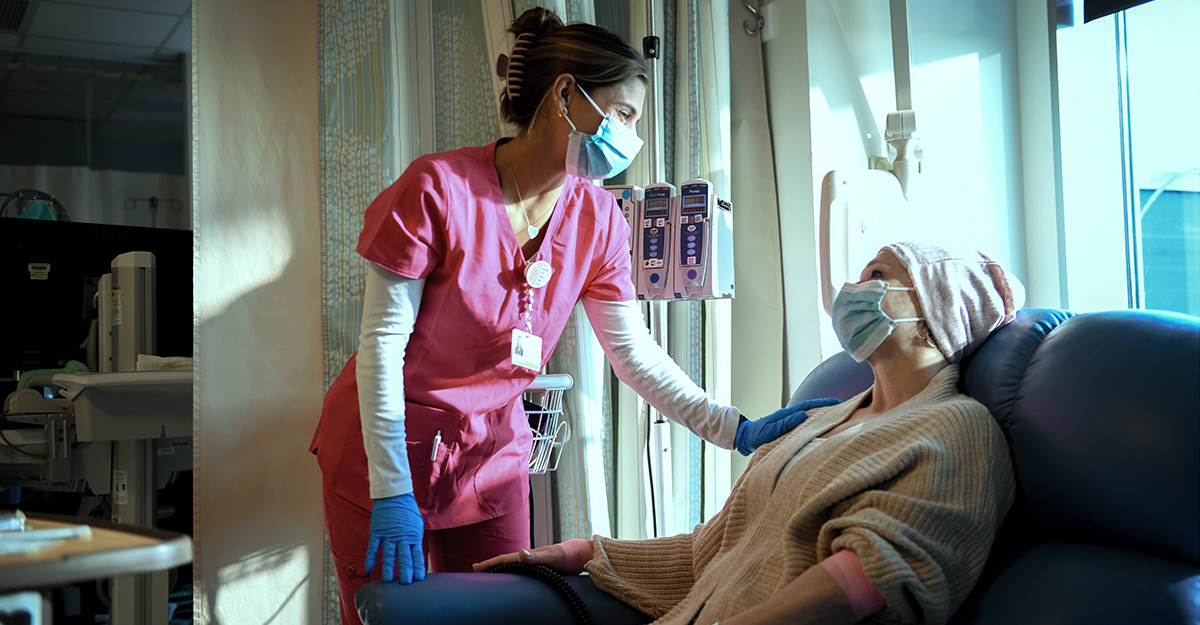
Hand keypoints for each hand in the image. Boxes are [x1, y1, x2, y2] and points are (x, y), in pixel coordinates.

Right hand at [364, 492, 425, 583]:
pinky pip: (373, 547)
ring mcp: (389, 535)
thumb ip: (415, 541)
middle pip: (404, 557)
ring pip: (389, 554)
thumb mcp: (416, 526)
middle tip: (406, 583)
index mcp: (413, 536)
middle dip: (405, 571)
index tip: (418, 579)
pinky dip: (371, 558)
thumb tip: (417, 557)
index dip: (417, 568)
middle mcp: (402, 537)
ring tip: (389, 580)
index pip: (417, 555)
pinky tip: (369, 568)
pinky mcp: (377, 531)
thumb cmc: (407, 512)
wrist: (395, 495)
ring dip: (389, 568)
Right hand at [473, 539, 593, 574]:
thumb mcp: (554, 556)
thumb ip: (538, 556)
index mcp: (530, 555)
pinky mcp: (543, 570)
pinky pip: (524, 572)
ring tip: (489, 574)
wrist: (585, 554)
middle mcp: (531, 559)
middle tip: (475, 571)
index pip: (505, 559)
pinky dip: (514, 574)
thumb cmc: (570, 554)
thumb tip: (521, 553)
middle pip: (506, 562)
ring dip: (501, 569)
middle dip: (491, 566)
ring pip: (514, 567)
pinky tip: (513, 578)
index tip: (475, 567)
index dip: (490, 563)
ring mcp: (536, 564)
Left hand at [735, 397, 839, 455]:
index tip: (840, 403)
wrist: (746, 438)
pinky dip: (817, 426)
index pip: (810, 406)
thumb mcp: (770, 430)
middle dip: (830, 409)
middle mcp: (791, 416)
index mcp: (788, 414)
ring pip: (812, 418)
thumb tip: (803, 415)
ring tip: (841, 420)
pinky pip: (807, 427)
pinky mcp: (790, 430)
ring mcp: (791, 423)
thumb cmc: (756, 434)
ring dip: (825, 418)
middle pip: (814, 410)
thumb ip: (785, 424)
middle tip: (847, 410)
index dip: (825, 404)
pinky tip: (825, 431)